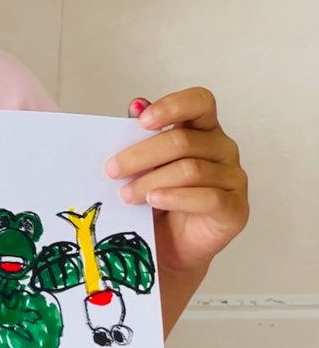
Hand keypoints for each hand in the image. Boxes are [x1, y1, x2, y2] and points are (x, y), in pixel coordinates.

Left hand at [104, 87, 248, 278]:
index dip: (172, 106)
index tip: (142, 121)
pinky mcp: (235, 208)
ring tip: (127, 194)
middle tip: (113, 169)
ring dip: (151, 181)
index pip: (199, 102)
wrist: (169, 245)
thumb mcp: (145, 165)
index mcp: (203, 129)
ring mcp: (233, 178)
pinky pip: (208, 198)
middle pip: (184, 141)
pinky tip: (155, 200)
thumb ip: (142, 135)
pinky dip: (176, 198)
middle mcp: (222, 149)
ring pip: (191, 170)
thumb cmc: (158, 199)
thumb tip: (136, 105)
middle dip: (141, 155)